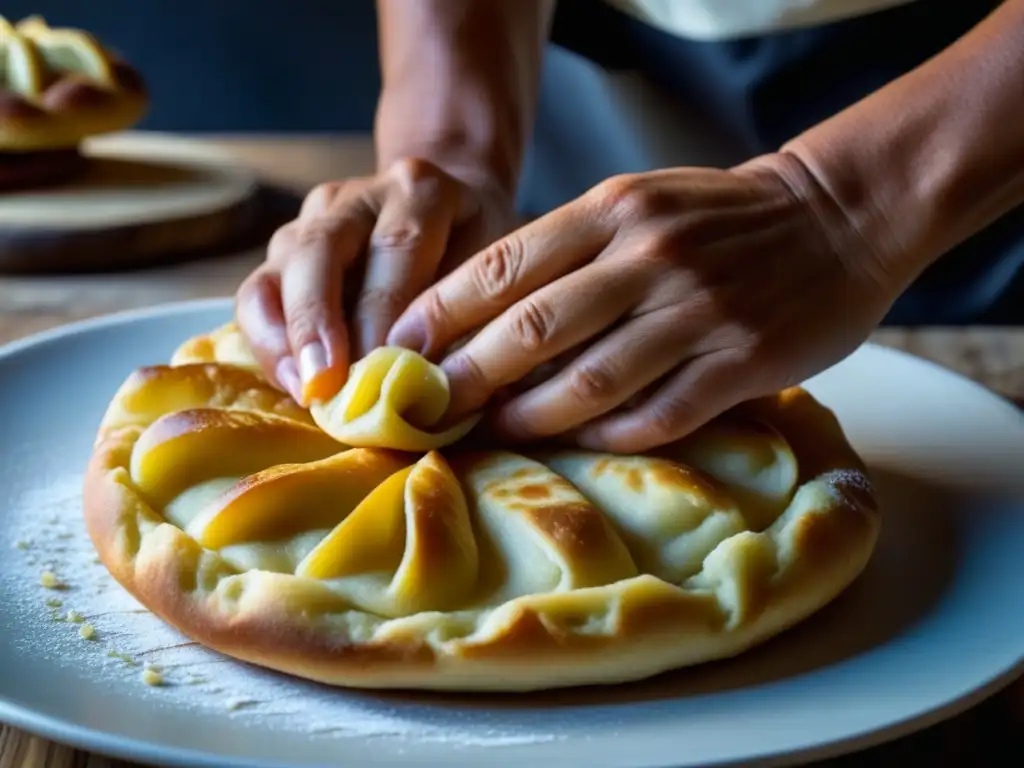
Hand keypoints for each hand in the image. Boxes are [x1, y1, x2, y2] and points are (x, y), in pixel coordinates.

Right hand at [235, 158, 517, 404]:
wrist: (456, 215)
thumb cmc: (480, 258)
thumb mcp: (494, 275)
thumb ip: (472, 321)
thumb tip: (446, 393)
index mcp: (421, 190)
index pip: (396, 246)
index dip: (383, 311)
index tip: (381, 370)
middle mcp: (357, 196)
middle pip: (320, 249)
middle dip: (319, 323)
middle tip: (327, 385)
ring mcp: (311, 221)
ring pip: (279, 272)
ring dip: (287, 339)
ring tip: (306, 392)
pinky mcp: (284, 251)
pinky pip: (259, 295)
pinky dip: (270, 343)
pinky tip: (295, 384)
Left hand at [387, 154, 897, 452]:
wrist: (836, 218)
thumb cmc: (718, 218)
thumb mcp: (639, 203)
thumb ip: (570, 250)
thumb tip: (485, 316)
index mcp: (614, 211)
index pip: (505, 266)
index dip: (444, 314)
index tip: (401, 352)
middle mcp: (650, 257)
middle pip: (534, 327)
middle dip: (468, 376)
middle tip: (426, 410)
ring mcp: (698, 311)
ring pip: (590, 379)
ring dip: (529, 416)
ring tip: (490, 435)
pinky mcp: (742, 361)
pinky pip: (658, 414)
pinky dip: (607, 435)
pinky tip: (575, 444)